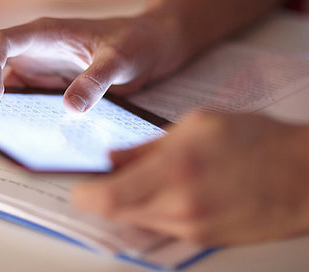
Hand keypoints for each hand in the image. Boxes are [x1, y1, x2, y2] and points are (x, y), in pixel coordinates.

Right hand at [0, 15, 181, 112]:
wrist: (151, 44)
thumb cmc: (135, 41)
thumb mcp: (121, 59)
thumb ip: (96, 80)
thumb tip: (69, 109)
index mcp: (43, 32)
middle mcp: (32, 48)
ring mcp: (35, 67)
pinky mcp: (43, 85)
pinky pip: (15, 97)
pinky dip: (2, 111)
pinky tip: (1, 131)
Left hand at [72, 111, 308, 244]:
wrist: (304, 176)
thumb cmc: (256, 141)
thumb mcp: (196, 125)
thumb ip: (147, 146)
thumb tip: (113, 158)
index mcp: (174, 172)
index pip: (106, 199)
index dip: (83, 195)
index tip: (80, 184)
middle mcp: (180, 209)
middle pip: (117, 216)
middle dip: (103, 198)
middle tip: (106, 178)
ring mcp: (192, 230)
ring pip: (137, 224)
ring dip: (128, 205)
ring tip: (143, 179)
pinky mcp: (203, 240)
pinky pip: (162, 229)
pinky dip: (152, 212)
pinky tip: (168, 191)